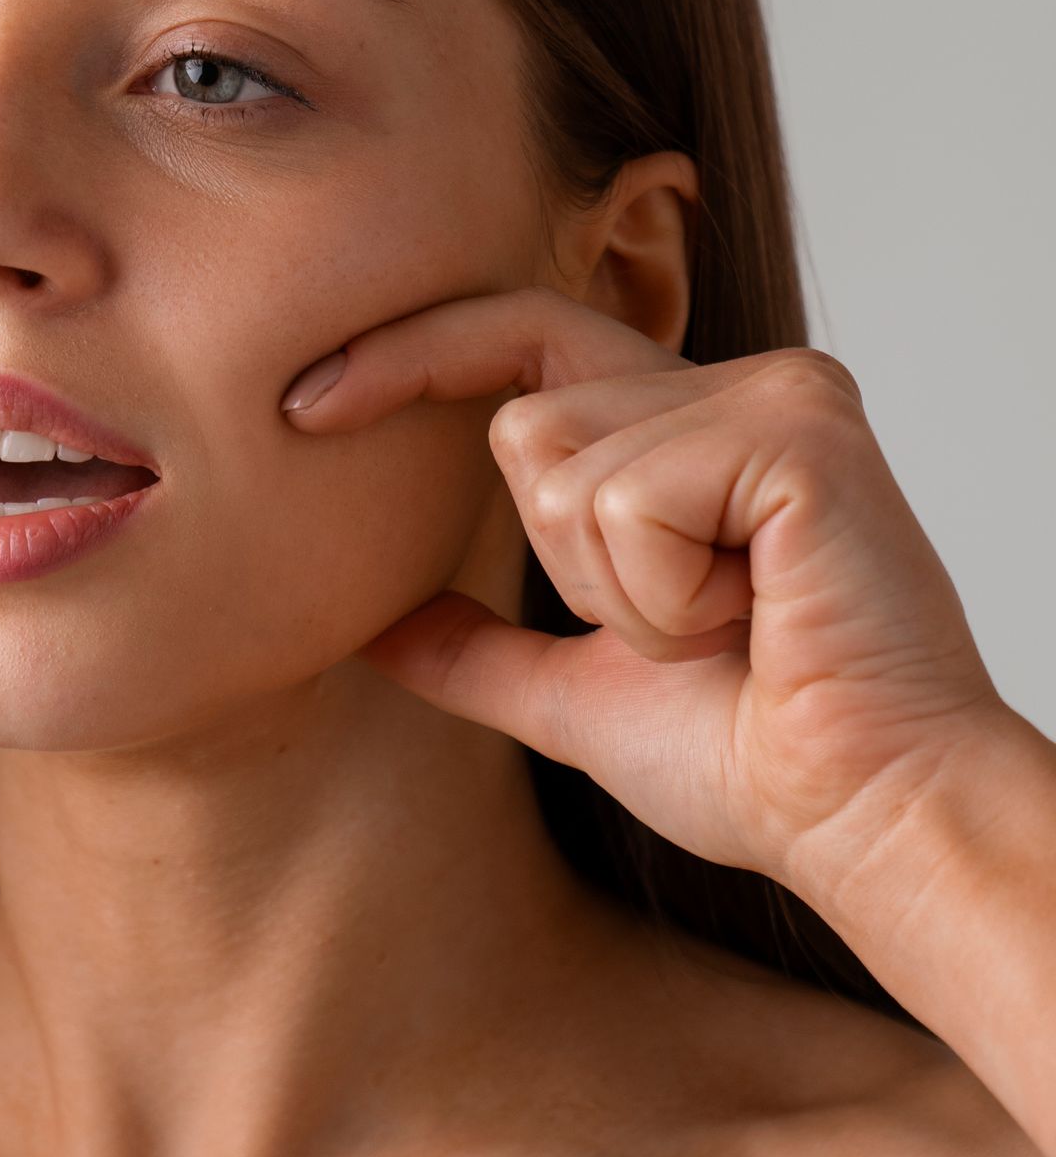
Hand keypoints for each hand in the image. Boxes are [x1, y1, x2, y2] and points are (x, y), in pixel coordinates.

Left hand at [281, 287, 1009, 899]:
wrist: (857, 817)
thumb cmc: (750, 759)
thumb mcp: (573, 693)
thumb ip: (475, 646)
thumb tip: (367, 627)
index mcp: (693, 426)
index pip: (521, 339)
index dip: (409, 356)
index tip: (300, 407)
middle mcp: (743, 384)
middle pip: (525, 420)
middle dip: (567, 564)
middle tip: (689, 630)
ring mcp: (778, 395)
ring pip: (565, 463)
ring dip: (620, 591)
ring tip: (730, 628)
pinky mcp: (799, 432)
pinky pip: (629, 499)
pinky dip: (665, 596)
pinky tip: (756, 620)